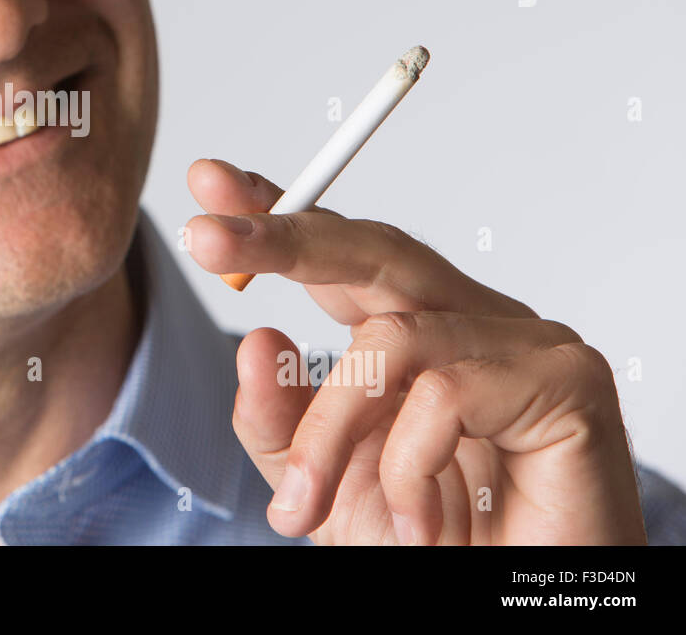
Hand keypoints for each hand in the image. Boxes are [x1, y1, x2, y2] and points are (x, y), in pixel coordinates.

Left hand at [184, 158, 645, 544]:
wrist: (513, 606)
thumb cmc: (430, 542)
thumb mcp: (323, 482)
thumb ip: (280, 421)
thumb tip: (255, 338)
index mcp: (409, 332)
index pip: (340, 252)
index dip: (277, 210)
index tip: (209, 179)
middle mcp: (465, 321)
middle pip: (374, 248)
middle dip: (281, 236)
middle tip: (207, 237)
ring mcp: (520, 343)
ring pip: (389, 339)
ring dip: (326, 433)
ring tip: (304, 510)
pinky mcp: (565, 381)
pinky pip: (445, 392)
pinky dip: (407, 464)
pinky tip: (417, 520)